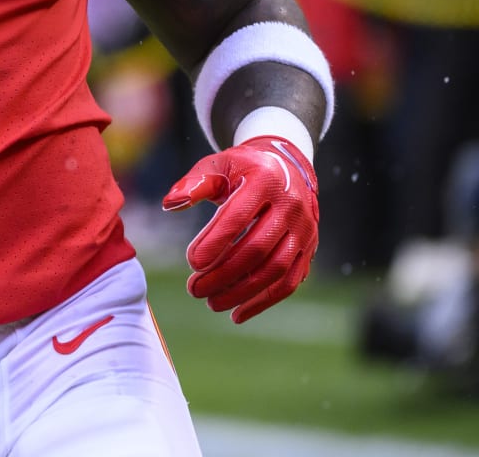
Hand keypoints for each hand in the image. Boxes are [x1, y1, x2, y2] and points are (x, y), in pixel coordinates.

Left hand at [162, 136, 317, 323]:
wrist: (287, 168)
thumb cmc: (243, 169)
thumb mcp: (218, 165)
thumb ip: (194, 183)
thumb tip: (170, 204)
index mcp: (265, 181)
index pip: (238, 216)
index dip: (215, 242)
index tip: (192, 262)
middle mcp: (291, 206)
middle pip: (257, 248)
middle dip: (223, 273)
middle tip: (194, 289)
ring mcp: (304, 230)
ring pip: (275, 271)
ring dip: (241, 292)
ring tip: (211, 302)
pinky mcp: (308, 250)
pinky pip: (289, 283)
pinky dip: (263, 302)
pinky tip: (237, 314)